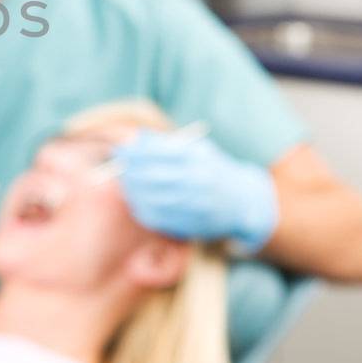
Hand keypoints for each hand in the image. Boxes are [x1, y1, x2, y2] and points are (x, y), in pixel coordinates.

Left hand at [114, 131, 277, 249]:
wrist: (243, 201)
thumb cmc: (212, 168)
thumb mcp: (196, 149)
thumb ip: (166, 144)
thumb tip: (133, 138)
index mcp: (200, 158)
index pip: (160, 152)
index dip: (136, 151)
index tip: (120, 149)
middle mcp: (200, 180)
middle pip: (155, 176)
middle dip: (132, 171)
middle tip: (118, 167)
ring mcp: (197, 204)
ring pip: (155, 199)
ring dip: (134, 192)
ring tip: (126, 184)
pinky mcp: (194, 223)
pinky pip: (161, 219)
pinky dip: (144, 210)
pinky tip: (137, 202)